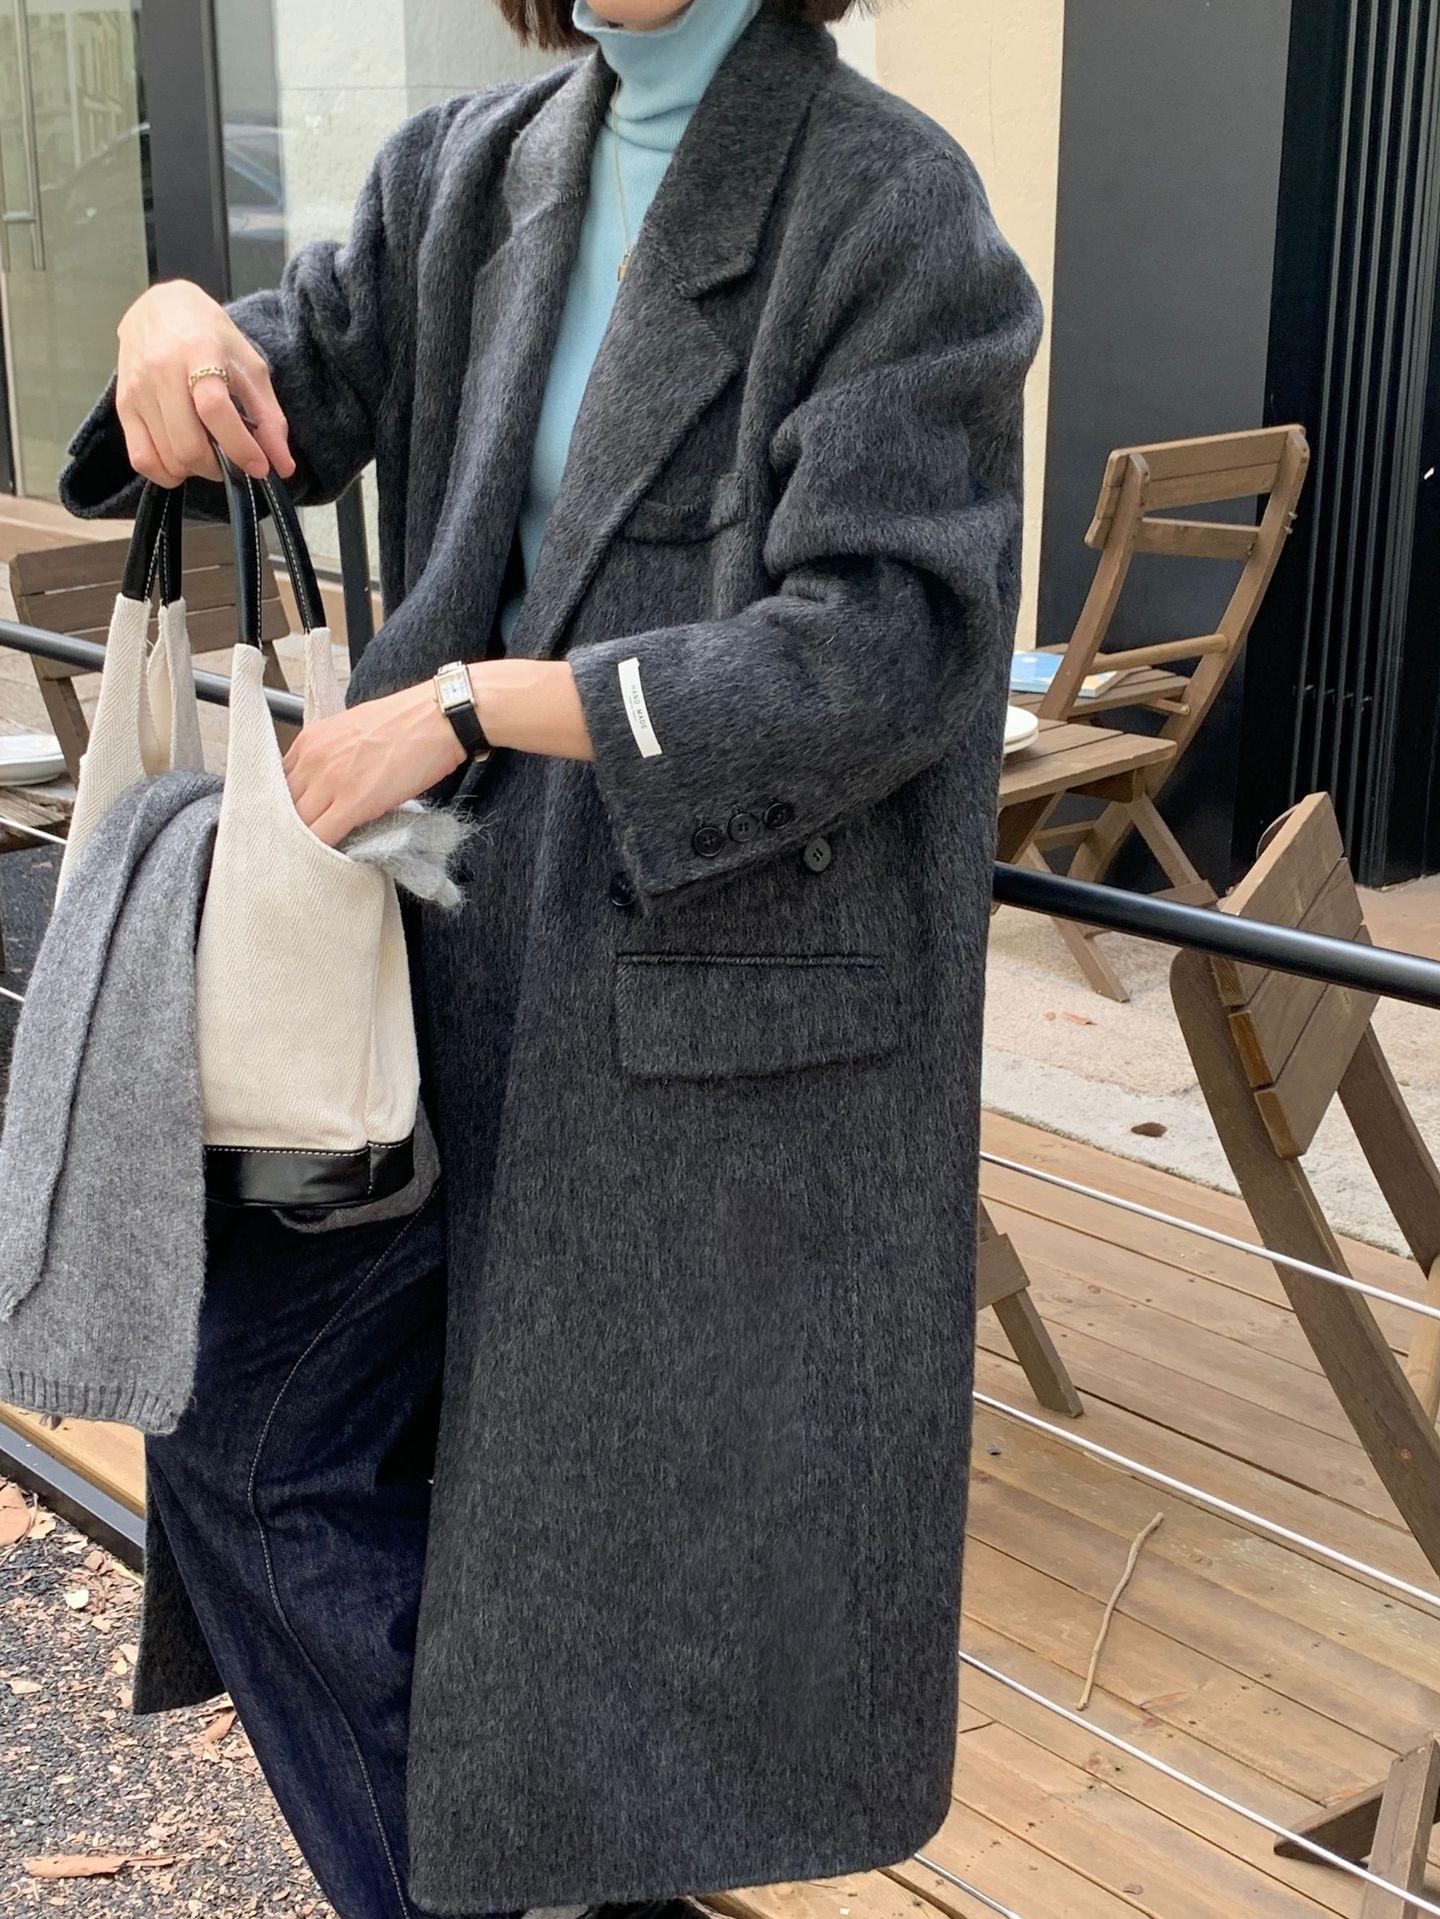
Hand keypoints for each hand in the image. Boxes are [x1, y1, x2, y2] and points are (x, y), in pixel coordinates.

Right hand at [116, 281, 294, 486]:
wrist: (159, 308)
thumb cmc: (211, 337)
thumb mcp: (249, 367)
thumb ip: (269, 418)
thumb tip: (284, 467)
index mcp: (199, 352)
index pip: (214, 409)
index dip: (240, 446)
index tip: (259, 467)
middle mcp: (161, 371)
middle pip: (188, 444)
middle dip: (219, 467)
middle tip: (232, 461)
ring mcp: (137, 390)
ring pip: (168, 457)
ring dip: (196, 470)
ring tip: (209, 454)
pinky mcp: (123, 405)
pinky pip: (141, 459)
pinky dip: (166, 473)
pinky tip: (182, 462)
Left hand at [282, 682, 466, 846]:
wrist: (437, 718)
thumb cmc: (405, 722)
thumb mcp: (352, 730)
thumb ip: (331, 754)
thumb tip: (328, 781)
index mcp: (310, 740)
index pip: (278, 781)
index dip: (286, 804)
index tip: (295, 817)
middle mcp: (312, 759)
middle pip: (282, 804)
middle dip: (289, 824)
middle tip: (300, 841)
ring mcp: (330, 781)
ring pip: (297, 824)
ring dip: (304, 841)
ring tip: (314, 854)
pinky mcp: (353, 803)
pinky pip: (322, 836)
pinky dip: (322, 851)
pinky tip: (329, 858)